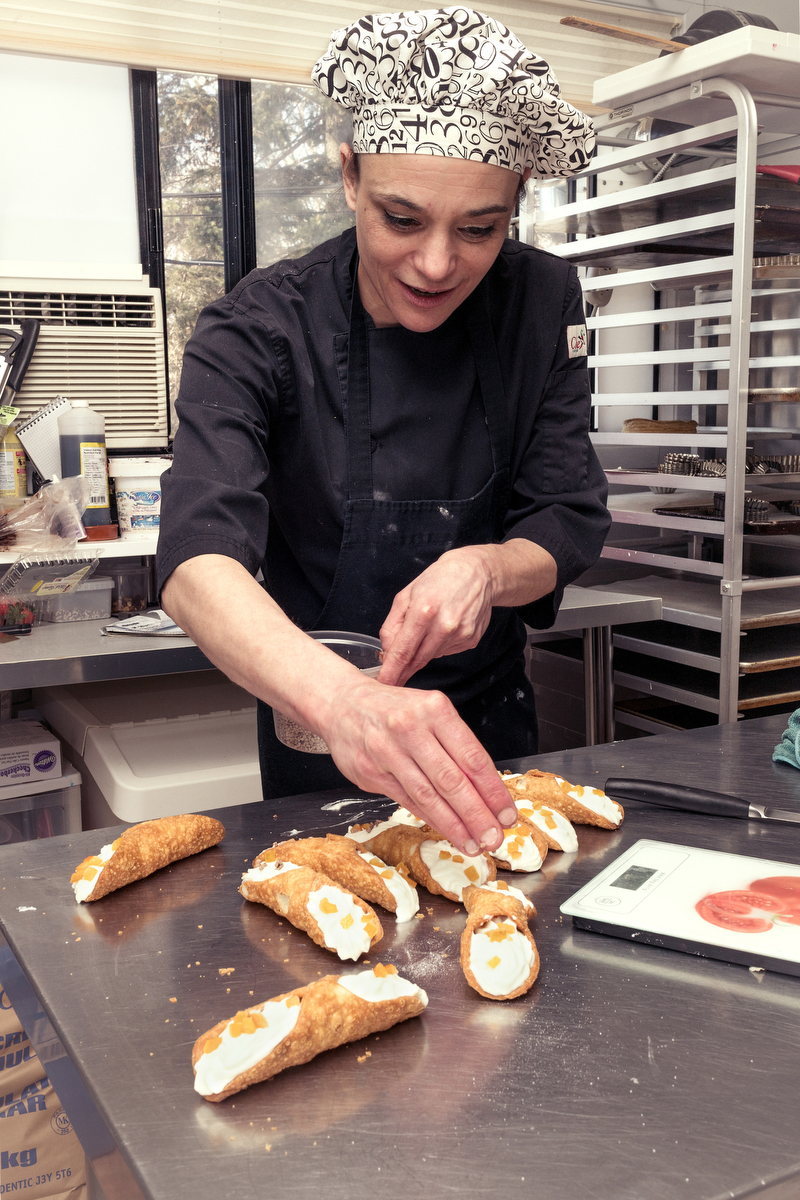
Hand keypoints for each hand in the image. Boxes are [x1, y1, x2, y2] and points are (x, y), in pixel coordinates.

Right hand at [319, 677, 517, 855]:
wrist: (341, 704)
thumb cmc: (393, 710)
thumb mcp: (429, 712)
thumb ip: (455, 745)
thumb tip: (487, 789)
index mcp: (435, 710)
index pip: (472, 757)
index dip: (493, 791)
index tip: (507, 814)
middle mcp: (411, 728)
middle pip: (452, 781)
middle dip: (477, 814)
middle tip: (494, 837)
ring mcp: (388, 751)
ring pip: (428, 796)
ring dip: (454, 824)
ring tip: (473, 843)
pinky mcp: (371, 772)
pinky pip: (407, 801)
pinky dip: (430, 818)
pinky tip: (447, 831)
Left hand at [377, 547, 493, 687]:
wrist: (478, 572)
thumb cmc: (439, 579)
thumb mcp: (407, 595)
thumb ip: (392, 625)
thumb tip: (387, 651)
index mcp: (424, 611)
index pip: (403, 651)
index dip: (392, 671)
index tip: (384, 685)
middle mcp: (444, 625)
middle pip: (417, 659)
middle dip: (403, 669)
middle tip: (394, 676)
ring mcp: (460, 635)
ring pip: (431, 656)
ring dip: (423, 650)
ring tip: (428, 627)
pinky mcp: (471, 640)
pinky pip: (446, 651)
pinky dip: (439, 645)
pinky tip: (444, 627)